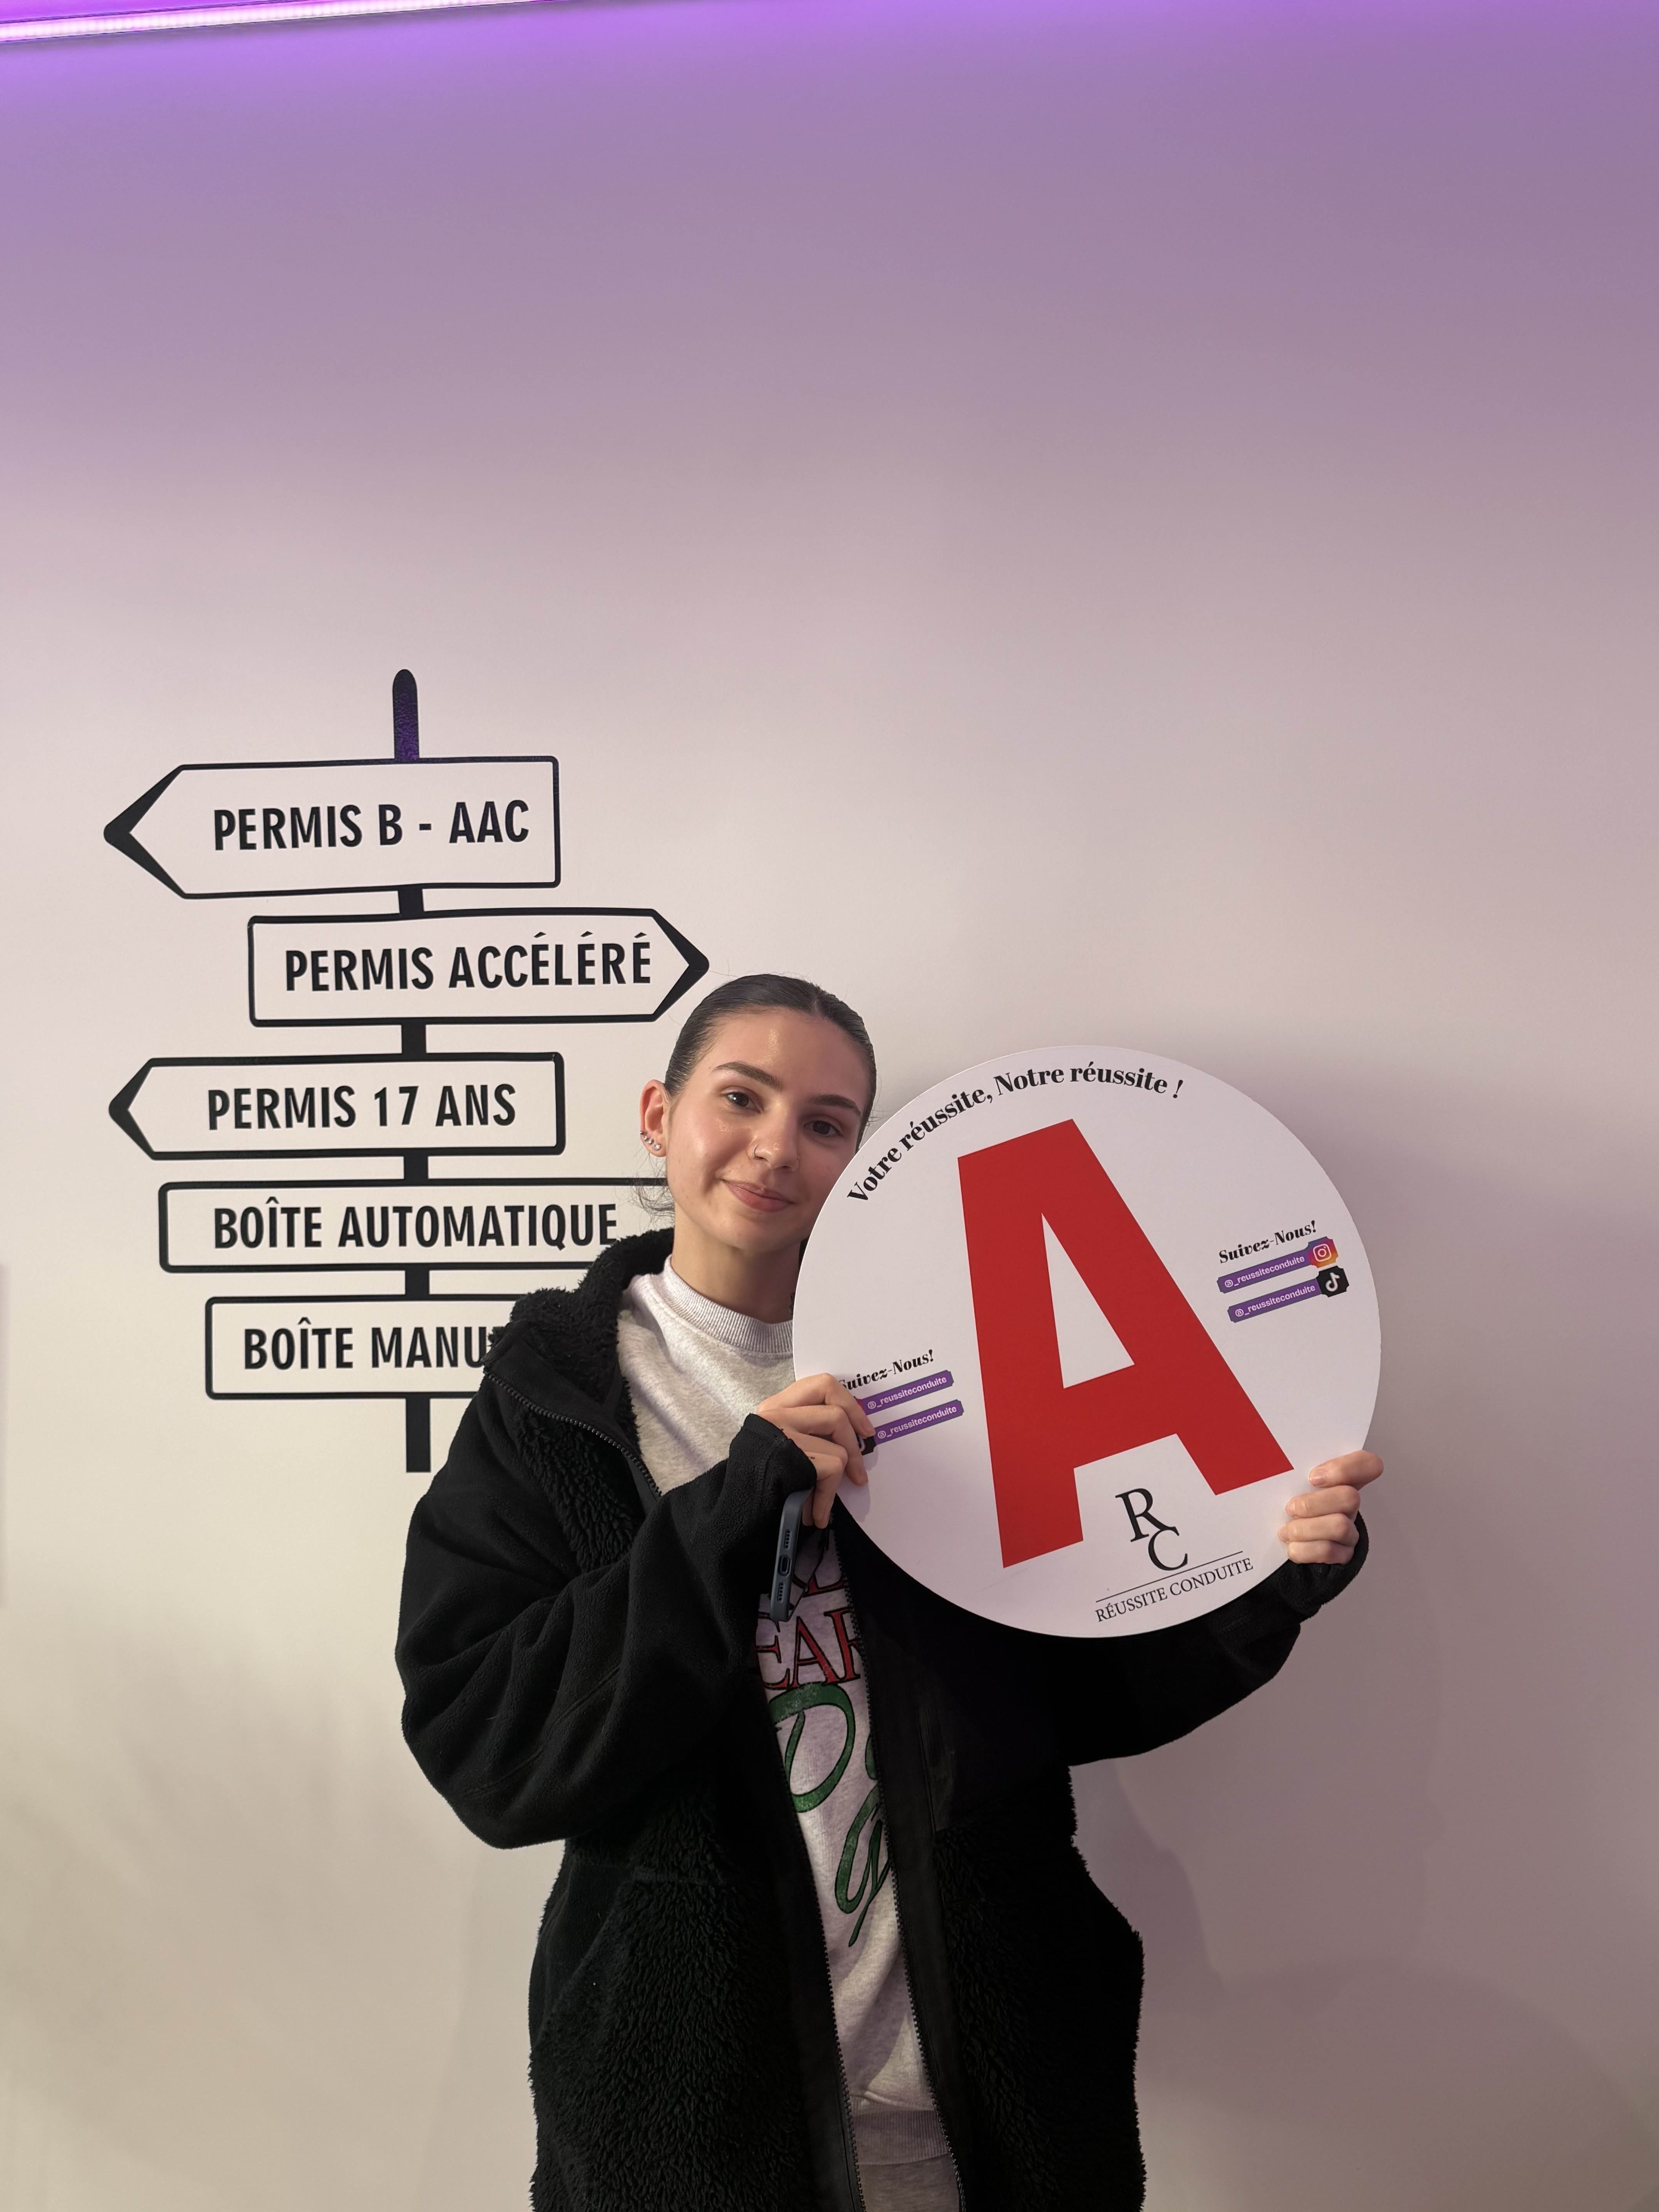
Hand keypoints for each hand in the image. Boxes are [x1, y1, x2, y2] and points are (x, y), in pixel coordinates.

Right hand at [754, 1374, 874, 1529]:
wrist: (738, 1510)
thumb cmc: (762, 1483)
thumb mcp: (782, 1447)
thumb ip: (808, 1431)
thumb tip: (853, 1434)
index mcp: (774, 1407)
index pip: (821, 1385)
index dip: (848, 1403)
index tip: (862, 1427)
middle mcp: (775, 1414)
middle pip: (836, 1409)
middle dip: (855, 1437)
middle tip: (862, 1458)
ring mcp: (783, 1433)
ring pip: (839, 1446)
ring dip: (840, 1478)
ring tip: (825, 1502)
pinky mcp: (792, 1455)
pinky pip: (833, 1469)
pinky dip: (828, 1497)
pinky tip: (817, 1514)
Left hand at [1277, 1450, 1381, 1564]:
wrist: (1288, 1541)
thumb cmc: (1290, 1507)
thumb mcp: (1291, 1484)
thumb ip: (1292, 1471)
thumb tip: (1269, 1455)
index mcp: (1341, 1481)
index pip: (1366, 1464)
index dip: (1346, 1469)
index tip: (1313, 1477)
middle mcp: (1349, 1505)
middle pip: (1350, 1497)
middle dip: (1313, 1504)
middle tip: (1291, 1508)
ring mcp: (1349, 1531)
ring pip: (1340, 1526)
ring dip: (1306, 1529)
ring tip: (1286, 1530)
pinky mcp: (1343, 1555)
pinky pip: (1330, 1552)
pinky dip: (1305, 1550)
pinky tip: (1292, 1546)